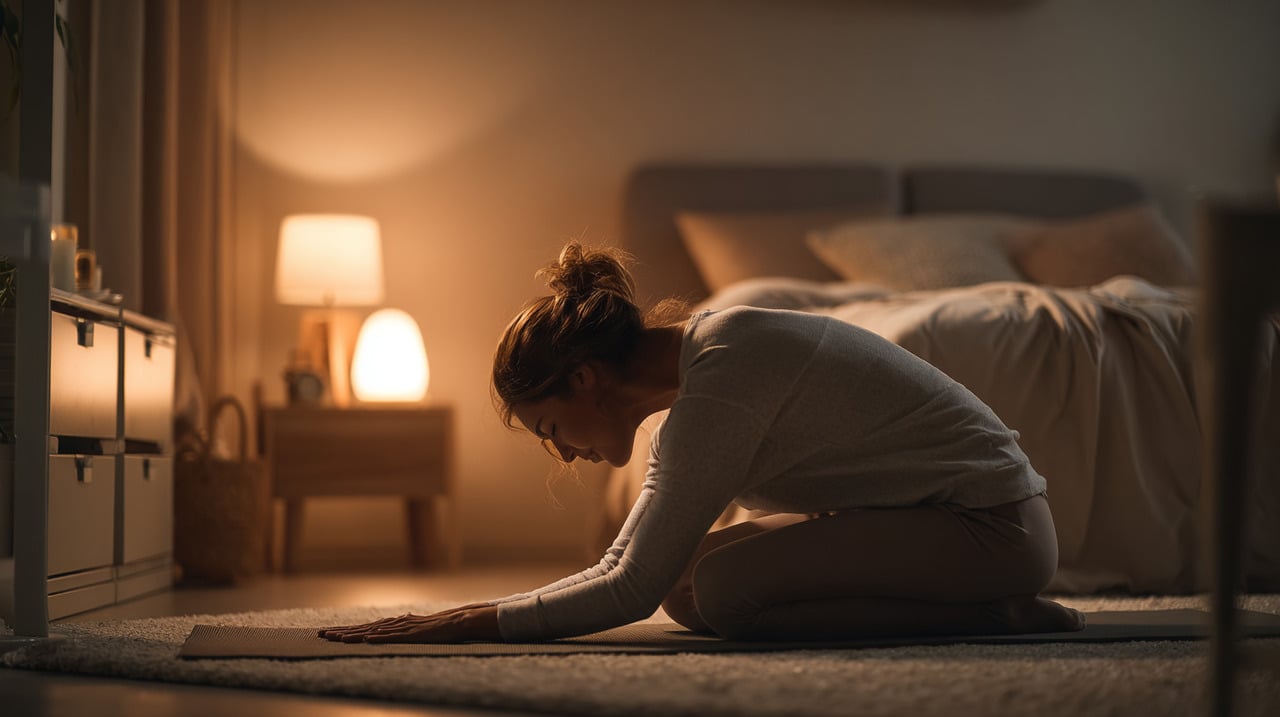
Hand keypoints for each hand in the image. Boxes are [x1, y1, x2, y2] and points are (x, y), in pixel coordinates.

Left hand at [318, 604, 500, 642]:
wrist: (458, 620)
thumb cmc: (438, 626)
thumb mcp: (415, 629)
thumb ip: (402, 629)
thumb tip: (388, 631)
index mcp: (394, 623)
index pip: (366, 627)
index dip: (346, 630)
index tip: (328, 633)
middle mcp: (395, 623)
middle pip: (363, 627)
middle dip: (341, 631)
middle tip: (320, 635)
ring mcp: (403, 628)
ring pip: (373, 631)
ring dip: (353, 634)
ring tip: (335, 638)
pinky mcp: (412, 634)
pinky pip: (392, 636)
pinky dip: (378, 637)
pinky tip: (365, 639)